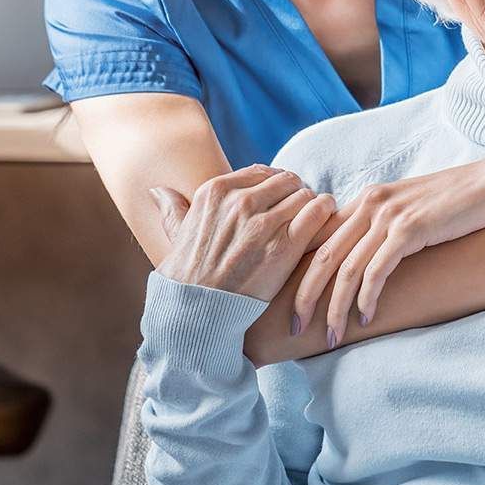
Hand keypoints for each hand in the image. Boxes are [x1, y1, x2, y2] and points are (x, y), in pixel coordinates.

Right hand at [149, 165, 336, 302]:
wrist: (197, 313)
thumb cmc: (188, 276)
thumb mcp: (176, 236)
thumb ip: (173, 209)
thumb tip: (158, 191)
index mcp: (215, 191)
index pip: (262, 171)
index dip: (275, 185)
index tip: (280, 199)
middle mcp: (240, 201)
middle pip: (287, 180)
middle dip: (295, 193)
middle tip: (300, 210)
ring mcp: (263, 222)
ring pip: (305, 194)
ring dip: (312, 204)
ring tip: (314, 218)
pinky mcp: (285, 244)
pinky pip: (318, 211)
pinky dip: (325, 211)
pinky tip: (325, 220)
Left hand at [291, 151, 484, 344]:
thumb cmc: (456, 202)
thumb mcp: (409, 211)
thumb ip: (383, 229)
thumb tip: (362, 261)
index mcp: (366, 199)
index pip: (318, 238)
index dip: (300, 272)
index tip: (293, 305)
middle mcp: (371, 203)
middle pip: (323, 256)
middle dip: (304, 296)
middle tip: (295, 329)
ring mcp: (390, 214)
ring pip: (346, 269)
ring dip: (335, 307)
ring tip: (331, 336)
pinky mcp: (410, 228)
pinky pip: (377, 270)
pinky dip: (366, 299)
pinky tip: (365, 318)